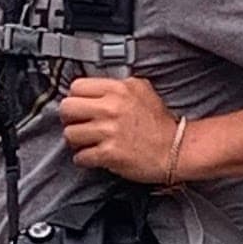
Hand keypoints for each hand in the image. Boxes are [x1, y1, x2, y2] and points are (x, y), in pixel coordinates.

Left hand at [60, 74, 178, 181]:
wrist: (175, 150)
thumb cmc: (159, 125)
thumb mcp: (143, 90)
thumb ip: (119, 85)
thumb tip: (97, 87)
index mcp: (118, 90)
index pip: (77, 87)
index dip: (75, 98)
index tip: (80, 106)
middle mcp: (111, 108)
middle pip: (67, 108)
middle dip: (69, 118)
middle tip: (77, 124)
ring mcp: (109, 132)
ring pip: (70, 134)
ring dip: (76, 141)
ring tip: (87, 142)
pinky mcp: (110, 153)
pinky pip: (81, 156)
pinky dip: (84, 159)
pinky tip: (93, 156)